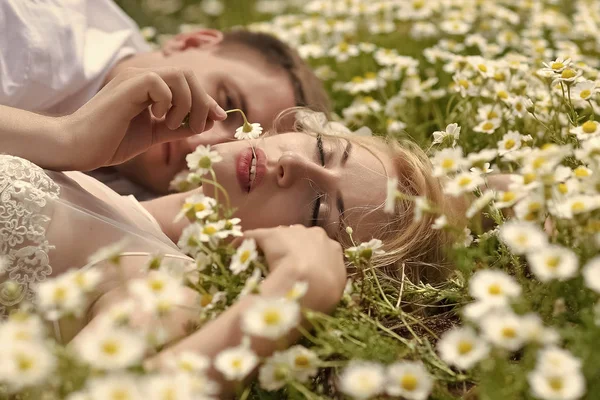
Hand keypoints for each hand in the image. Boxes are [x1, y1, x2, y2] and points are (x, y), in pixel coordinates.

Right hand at [61, 67, 226, 170]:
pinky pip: (160, 83)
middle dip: (201, 101)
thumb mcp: (155, 134)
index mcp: (149, 88)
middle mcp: (142, 78)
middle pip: (187, 75)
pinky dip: (168, 102)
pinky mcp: (127, 86)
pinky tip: (158, 118)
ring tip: (174, 124)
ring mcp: (134, 79)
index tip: (217, 118)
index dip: (206, 100)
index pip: (187, 83)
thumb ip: (180, 126)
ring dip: (187, 103)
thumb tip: (210, 119)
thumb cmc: (112, 142)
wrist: (79, 148)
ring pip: (179, 76)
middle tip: (197, 126)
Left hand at [242, 225, 346, 312]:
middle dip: (293, 250)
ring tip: (261, 262)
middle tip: (283, 269)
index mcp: (333, 248)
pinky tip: (236, 249)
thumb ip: (330, 285)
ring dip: (273, 247)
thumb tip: (324, 292)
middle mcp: (315, 234)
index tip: (302, 272)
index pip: (320, 250)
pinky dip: (246, 242)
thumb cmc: (326, 292)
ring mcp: (292, 232)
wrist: (310, 282)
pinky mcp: (270, 234)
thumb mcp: (335, 290)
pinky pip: (256, 237)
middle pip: (301, 239)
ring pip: (281, 237)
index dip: (310, 260)